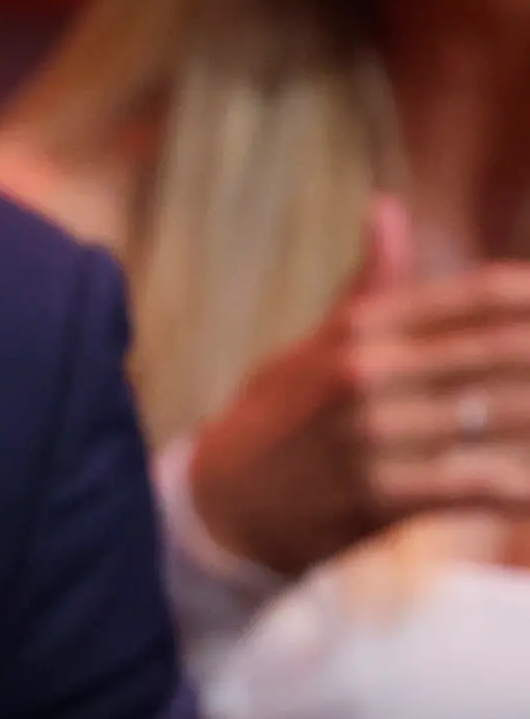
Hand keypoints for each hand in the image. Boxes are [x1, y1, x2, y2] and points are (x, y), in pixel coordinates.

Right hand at [191, 197, 529, 576]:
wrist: (218, 509)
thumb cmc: (276, 420)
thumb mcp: (311, 347)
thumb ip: (368, 287)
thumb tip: (387, 208)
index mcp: (358, 329)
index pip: (478, 295)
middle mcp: (366, 372)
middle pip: (508, 349)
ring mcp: (373, 435)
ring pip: (507, 417)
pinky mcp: (379, 497)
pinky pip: (480, 486)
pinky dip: (522, 489)